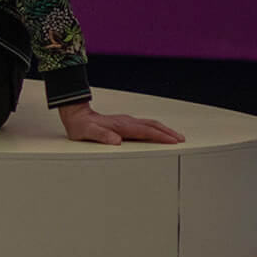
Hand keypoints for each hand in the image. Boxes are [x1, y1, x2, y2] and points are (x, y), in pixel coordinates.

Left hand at [59, 99, 184, 145]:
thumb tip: (116, 141)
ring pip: (150, 124)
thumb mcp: (87, 133)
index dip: (160, 136)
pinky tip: (157, 133)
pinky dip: (155, 129)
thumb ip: (101, 136)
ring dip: (164, 130)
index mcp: (120, 126)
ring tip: (175, 137)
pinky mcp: (125, 122)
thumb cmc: (80, 126)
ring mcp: (126, 121)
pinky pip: (145, 125)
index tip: (173, 141)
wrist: (75, 115)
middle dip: (168, 132)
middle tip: (181, 140)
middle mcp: (126, 122)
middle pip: (152, 125)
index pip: (145, 131)